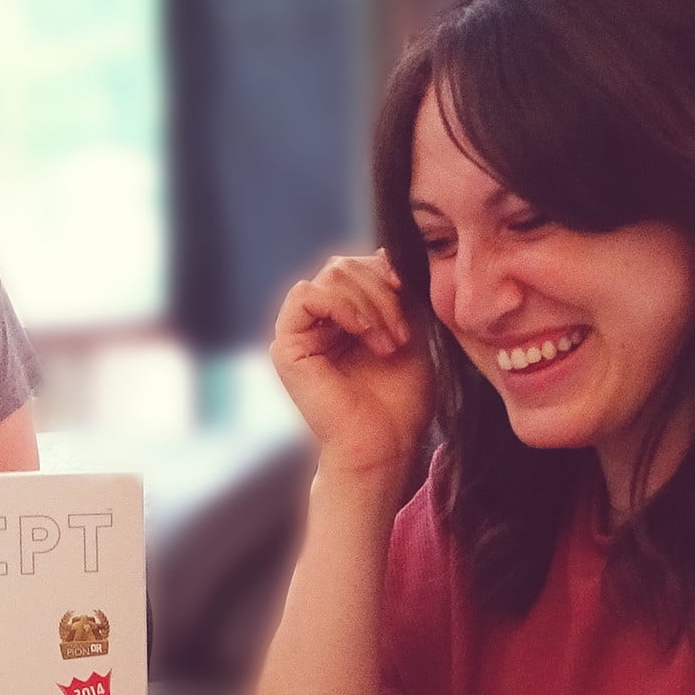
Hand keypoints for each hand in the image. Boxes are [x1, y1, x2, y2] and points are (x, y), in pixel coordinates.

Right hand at [270, 252, 435, 481]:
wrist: (385, 444)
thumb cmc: (400, 400)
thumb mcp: (407, 328)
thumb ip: (392, 291)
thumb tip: (380, 249)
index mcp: (342, 321)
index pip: (356, 267)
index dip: (385, 271)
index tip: (409, 294)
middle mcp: (316, 325)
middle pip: (342, 266)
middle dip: (380, 289)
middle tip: (402, 331)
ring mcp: (298, 336)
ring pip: (329, 276)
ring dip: (369, 302)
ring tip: (389, 341)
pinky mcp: (285, 348)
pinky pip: (306, 296)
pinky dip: (341, 304)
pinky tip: (362, 332)